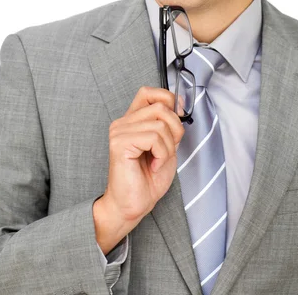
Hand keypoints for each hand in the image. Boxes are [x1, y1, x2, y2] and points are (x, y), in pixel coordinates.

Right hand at [102, 86, 185, 225]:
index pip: (148, 92)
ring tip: (159, 161)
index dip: (168, 99)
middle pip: (160, 107)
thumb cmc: (147, 180)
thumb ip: (169, 125)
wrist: (132, 206)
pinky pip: (154, 138)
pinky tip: (154, 166)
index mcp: (132, 120)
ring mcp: (119, 131)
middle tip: (169, 150)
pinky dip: (162, 154)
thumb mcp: (167, 146)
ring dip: (168, 147)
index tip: (178, 116)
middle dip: (175, 129)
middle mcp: (123, 122)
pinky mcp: (120, 143)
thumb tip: (179, 105)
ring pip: (160, 124)